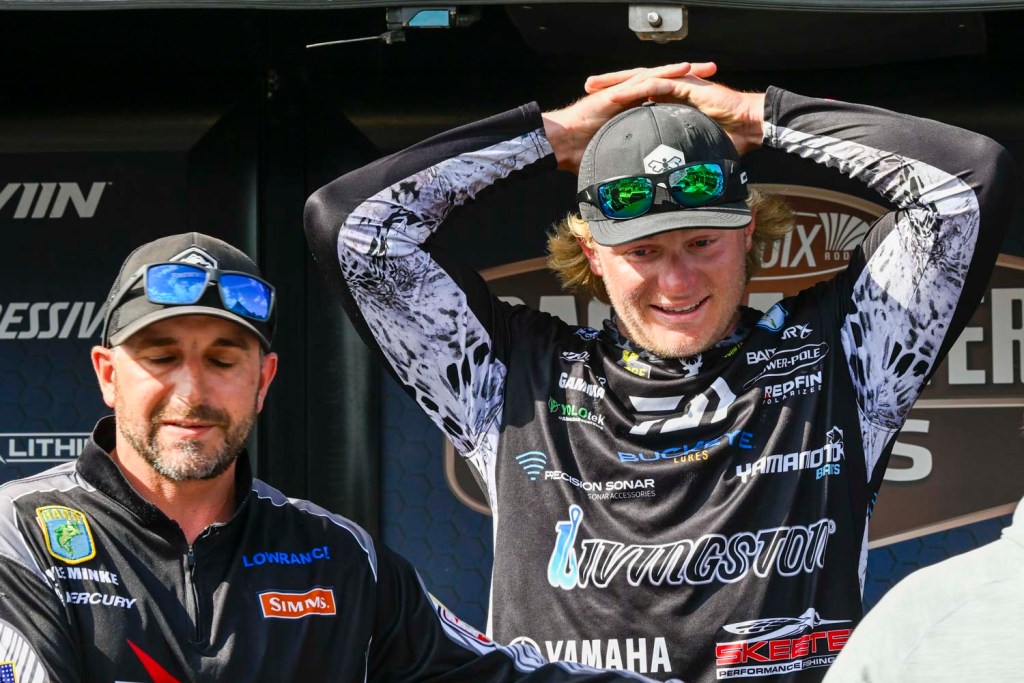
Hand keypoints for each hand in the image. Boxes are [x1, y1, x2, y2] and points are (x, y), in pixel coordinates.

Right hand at [542, 63, 719, 173]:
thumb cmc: (580, 155)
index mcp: (631, 112)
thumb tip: (640, 192)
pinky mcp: (616, 93)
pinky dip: (664, 74)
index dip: (684, 98)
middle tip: (714, 73)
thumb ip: (629, 169)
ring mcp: (622, 93)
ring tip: (707, 69)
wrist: (560, 145)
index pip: (662, 101)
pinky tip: (683, 70)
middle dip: (691, 79)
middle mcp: (629, 99)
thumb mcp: (615, 161)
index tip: (707, 99)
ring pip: (659, 77)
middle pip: (665, 84)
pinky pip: (644, 80)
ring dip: (683, 71)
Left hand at [583, 64, 765, 155]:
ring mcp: (679, 87)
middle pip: (634, 85)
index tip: (596, 109)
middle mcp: (672, 92)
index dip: (618, 103)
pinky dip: (639, 86)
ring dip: (617, 82)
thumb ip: (678, 164)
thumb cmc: (727, 141)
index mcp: (670, 105)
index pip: (638, 100)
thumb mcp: (692, 153)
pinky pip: (658, 83)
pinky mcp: (687, 86)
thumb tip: (666, 190)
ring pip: (641, 79)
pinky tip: (620, 92)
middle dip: (610, 86)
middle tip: (588, 89)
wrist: (750, 127)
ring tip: (596, 86)